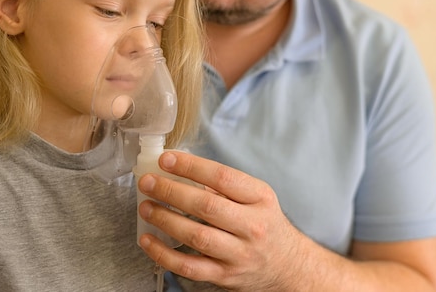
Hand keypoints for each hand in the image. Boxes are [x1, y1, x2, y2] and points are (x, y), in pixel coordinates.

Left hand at [137, 150, 306, 290]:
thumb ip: (225, 186)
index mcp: (260, 198)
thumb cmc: (266, 224)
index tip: (167, 159)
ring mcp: (239, 254)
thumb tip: (182, 170)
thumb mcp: (258, 197)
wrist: (288, 265)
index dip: (191, 167)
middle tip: (148, 182)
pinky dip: (164, 254)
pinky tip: (148, 240)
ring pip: (196, 237)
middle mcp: (252, 226)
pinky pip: (190, 267)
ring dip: (165, 220)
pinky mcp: (225, 276)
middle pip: (206, 206)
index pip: (223, 177)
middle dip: (171, 192)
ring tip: (146, 207)